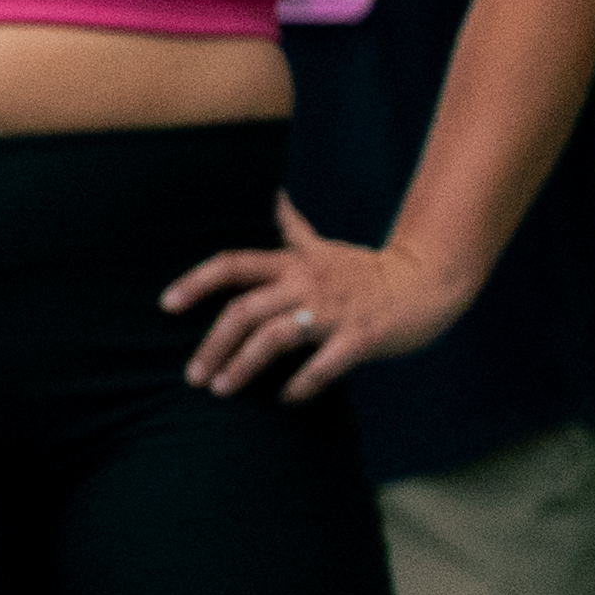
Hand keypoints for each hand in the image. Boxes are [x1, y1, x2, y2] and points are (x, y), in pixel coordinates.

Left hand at [171, 204, 469, 400]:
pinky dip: (301, 385)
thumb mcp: (325, 247)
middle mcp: (307, 283)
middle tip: (193, 376)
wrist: (428, 283)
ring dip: (243, 366)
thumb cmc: (368, 270)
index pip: (232, 265)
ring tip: (222, 389)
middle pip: (244, 310)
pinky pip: (323, 365)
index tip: (167, 304)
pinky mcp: (361, 337)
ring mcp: (333, 311)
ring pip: (274, 338)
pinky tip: (286, 398)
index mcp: (293, 263)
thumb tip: (275, 196)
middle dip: (212, 344)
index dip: (196, 282)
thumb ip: (294, 230)